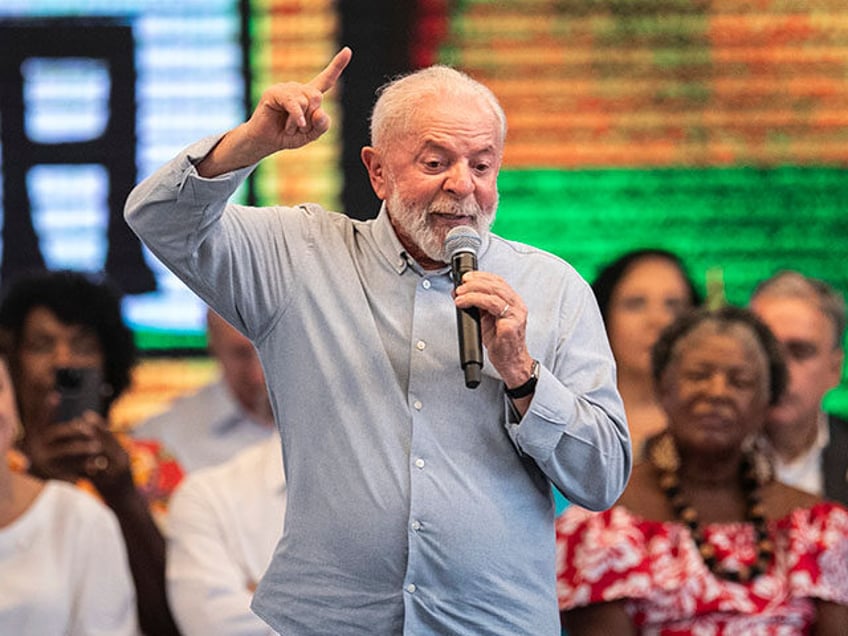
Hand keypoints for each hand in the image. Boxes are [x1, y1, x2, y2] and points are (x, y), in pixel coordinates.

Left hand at [23, 411, 132, 493]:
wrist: (128, 504)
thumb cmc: (121, 483)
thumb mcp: (118, 466)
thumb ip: (109, 453)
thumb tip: (94, 437)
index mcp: (124, 455)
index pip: (110, 436)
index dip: (98, 425)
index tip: (86, 415)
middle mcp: (121, 462)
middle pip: (104, 442)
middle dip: (90, 431)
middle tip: (75, 421)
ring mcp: (113, 473)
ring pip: (97, 455)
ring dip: (82, 446)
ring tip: (69, 438)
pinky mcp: (105, 484)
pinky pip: (90, 472)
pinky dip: (79, 465)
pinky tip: (67, 461)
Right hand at [198, 47, 351, 174]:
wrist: (265, 141)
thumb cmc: (287, 136)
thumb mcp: (311, 135)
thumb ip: (322, 125)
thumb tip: (320, 112)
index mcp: (309, 96)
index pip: (326, 80)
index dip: (337, 66)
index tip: (348, 51)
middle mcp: (298, 88)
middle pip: (317, 97)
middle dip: (310, 118)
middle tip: (297, 128)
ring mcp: (286, 88)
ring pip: (305, 102)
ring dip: (299, 122)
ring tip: (288, 127)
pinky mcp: (274, 93)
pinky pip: (293, 103)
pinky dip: (296, 116)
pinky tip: (296, 124)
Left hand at [453, 271, 534, 387]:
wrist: (512, 363)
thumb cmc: (501, 343)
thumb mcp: (487, 319)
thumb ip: (478, 305)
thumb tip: (460, 293)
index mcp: (513, 302)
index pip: (498, 281)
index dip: (482, 276)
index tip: (467, 277)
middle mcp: (517, 307)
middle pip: (496, 285)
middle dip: (475, 283)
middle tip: (461, 287)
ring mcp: (515, 316)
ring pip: (494, 295)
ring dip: (473, 292)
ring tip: (460, 296)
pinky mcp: (511, 326)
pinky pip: (493, 309)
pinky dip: (476, 303)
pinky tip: (466, 304)